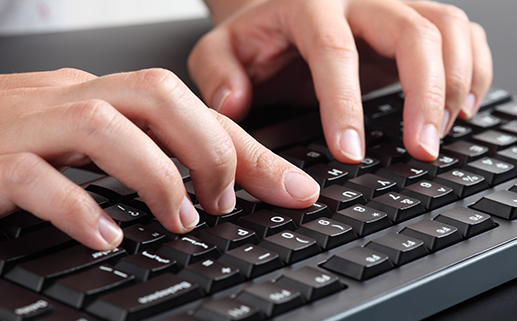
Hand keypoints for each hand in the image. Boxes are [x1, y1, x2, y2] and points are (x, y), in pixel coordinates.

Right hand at [0, 68, 318, 249]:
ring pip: (102, 127)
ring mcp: (30, 127)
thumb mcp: (90, 147)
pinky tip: (109, 236)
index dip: (246, 147)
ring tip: (182, 219)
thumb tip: (215, 187)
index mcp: (104, 96)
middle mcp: (72, 99)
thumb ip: (148, 157)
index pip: (190, 108)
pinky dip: (79, 208)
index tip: (292, 188)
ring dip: (156, 176)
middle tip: (223, 199)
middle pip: (155, 92)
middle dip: (205, 146)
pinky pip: (36, 178)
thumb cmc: (13, 143)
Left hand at [190, 0, 492, 161]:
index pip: (335, 52)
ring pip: (447, 28)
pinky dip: (474, 70)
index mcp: (309, 5)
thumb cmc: (258, 37)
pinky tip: (463, 107)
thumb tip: (234, 103)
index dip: (345, 105)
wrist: (283, 12)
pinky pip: (463, 33)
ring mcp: (395, 7)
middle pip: (412, 33)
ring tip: (439, 134)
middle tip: (421, 149)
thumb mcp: (220, 51)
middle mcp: (360, 0)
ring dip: (455, 83)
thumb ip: (218, 74)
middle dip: (425, 95)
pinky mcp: (417, 20)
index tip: (350, 153)